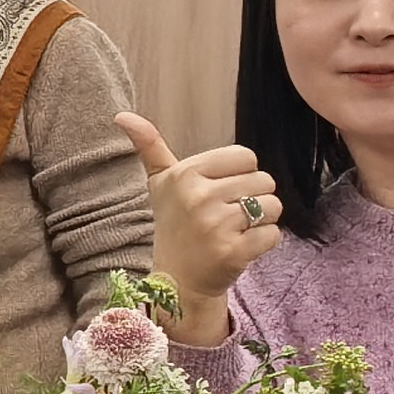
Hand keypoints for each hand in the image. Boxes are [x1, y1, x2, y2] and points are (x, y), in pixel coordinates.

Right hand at [115, 112, 285, 331]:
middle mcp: (198, 197)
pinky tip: (240, 246)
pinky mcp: (233, 252)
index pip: (246, 156)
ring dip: (261, 220)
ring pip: (272, 207)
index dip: (240, 174)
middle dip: (253, 198)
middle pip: (264, 181)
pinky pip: (272, 234)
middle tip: (227, 214)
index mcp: (185, 173)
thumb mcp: (159, 182)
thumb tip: (121, 115)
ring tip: (235, 229)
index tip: (220, 190)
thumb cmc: (175, 223)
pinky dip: (263, 242)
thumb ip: (149, 145)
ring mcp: (216, 226)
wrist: (176, 278)